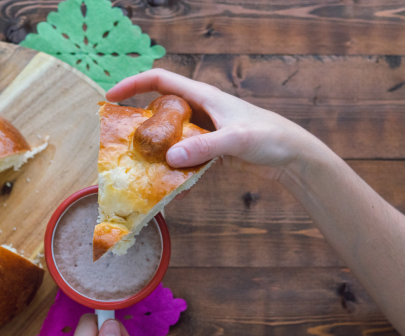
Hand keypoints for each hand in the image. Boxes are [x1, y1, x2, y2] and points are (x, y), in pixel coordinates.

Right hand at [107, 68, 328, 178]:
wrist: (293, 156)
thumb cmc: (269, 137)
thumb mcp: (235, 140)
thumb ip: (203, 147)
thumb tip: (171, 157)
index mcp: (204, 96)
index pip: (160, 80)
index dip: (133, 84)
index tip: (111, 98)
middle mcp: (201, 110)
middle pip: (160, 109)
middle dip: (140, 123)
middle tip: (122, 142)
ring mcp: (205, 130)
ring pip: (171, 135)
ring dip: (156, 150)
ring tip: (141, 167)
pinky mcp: (211, 150)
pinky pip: (184, 156)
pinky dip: (175, 168)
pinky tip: (170, 185)